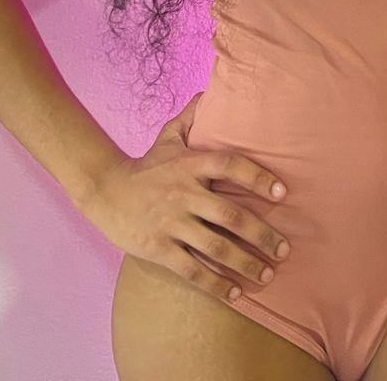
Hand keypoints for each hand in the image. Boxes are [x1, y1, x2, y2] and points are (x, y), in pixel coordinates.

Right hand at [80, 91, 291, 302]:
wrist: (102, 189)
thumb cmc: (145, 166)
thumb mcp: (168, 138)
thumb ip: (192, 118)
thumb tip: (210, 91)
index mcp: (190, 164)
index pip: (231, 165)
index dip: (258, 177)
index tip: (283, 192)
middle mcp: (183, 193)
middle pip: (231, 215)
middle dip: (262, 234)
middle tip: (283, 250)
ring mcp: (170, 222)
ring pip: (215, 247)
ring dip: (245, 263)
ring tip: (267, 274)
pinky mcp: (157, 247)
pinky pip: (192, 270)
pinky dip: (216, 284)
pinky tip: (236, 294)